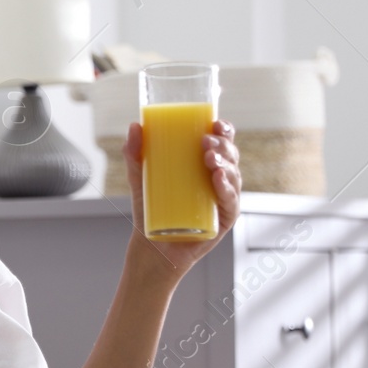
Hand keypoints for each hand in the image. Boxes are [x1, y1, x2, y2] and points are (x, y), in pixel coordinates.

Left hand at [123, 118, 241, 282]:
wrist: (151, 245)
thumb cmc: (150, 209)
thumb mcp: (140, 178)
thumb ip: (135, 154)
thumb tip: (135, 126)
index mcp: (205, 166)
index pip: (222, 143)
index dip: (224, 130)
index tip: (214, 123)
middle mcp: (219, 180)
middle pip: (230, 156)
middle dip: (223, 145)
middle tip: (204, 142)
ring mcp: (223, 199)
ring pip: (233, 176)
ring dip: (225, 164)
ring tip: (209, 158)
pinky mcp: (223, 219)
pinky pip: (230, 202)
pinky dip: (227, 189)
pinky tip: (218, 179)